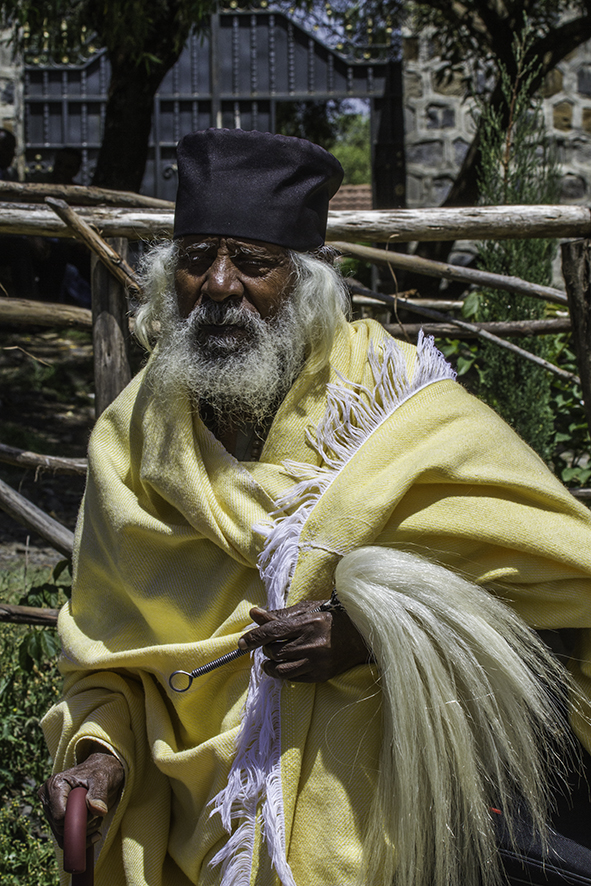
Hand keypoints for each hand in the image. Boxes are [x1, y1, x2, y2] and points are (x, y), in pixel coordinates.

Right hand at [38, 749, 124, 846]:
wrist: (103, 771)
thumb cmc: (102, 771)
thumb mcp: (103, 777)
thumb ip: (100, 792)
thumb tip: (98, 811)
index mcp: (55, 785)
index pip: (60, 816)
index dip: (78, 820)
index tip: (95, 811)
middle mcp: (48, 798)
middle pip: (60, 828)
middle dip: (82, 826)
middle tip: (98, 814)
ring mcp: (50, 810)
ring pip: (63, 836)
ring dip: (84, 832)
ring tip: (96, 817)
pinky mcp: (56, 819)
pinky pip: (65, 838)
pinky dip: (81, 838)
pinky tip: (95, 832)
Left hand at [238, 600, 370, 682]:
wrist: (361, 635)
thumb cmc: (331, 618)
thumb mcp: (306, 610)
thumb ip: (279, 615)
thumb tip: (254, 613)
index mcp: (307, 623)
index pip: (272, 631)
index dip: (253, 638)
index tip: (241, 643)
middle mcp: (311, 643)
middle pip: (274, 651)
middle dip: (267, 648)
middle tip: (271, 644)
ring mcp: (316, 662)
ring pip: (280, 669)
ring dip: (271, 664)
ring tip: (272, 658)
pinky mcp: (320, 675)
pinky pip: (292, 678)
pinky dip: (284, 672)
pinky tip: (287, 664)